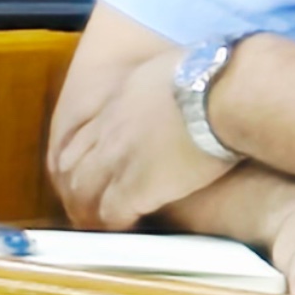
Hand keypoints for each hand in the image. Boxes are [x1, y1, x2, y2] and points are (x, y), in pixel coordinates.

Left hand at [46, 36, 239, 230]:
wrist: (222, 93)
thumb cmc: (216, 74)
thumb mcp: (178, 65)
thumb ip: (168, 81)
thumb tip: (189, 84)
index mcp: (120, 100)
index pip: (83, 134)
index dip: (81, 156)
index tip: (87, 168)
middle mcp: (110, 130)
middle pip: (73, 166)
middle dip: (75, 188)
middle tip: (84, 203)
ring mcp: (118, 159)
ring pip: (84, 193)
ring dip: (88, 211)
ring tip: (98, 224)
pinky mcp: (136, 186)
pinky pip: (111, 213)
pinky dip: (114, 224)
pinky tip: (126, 228)